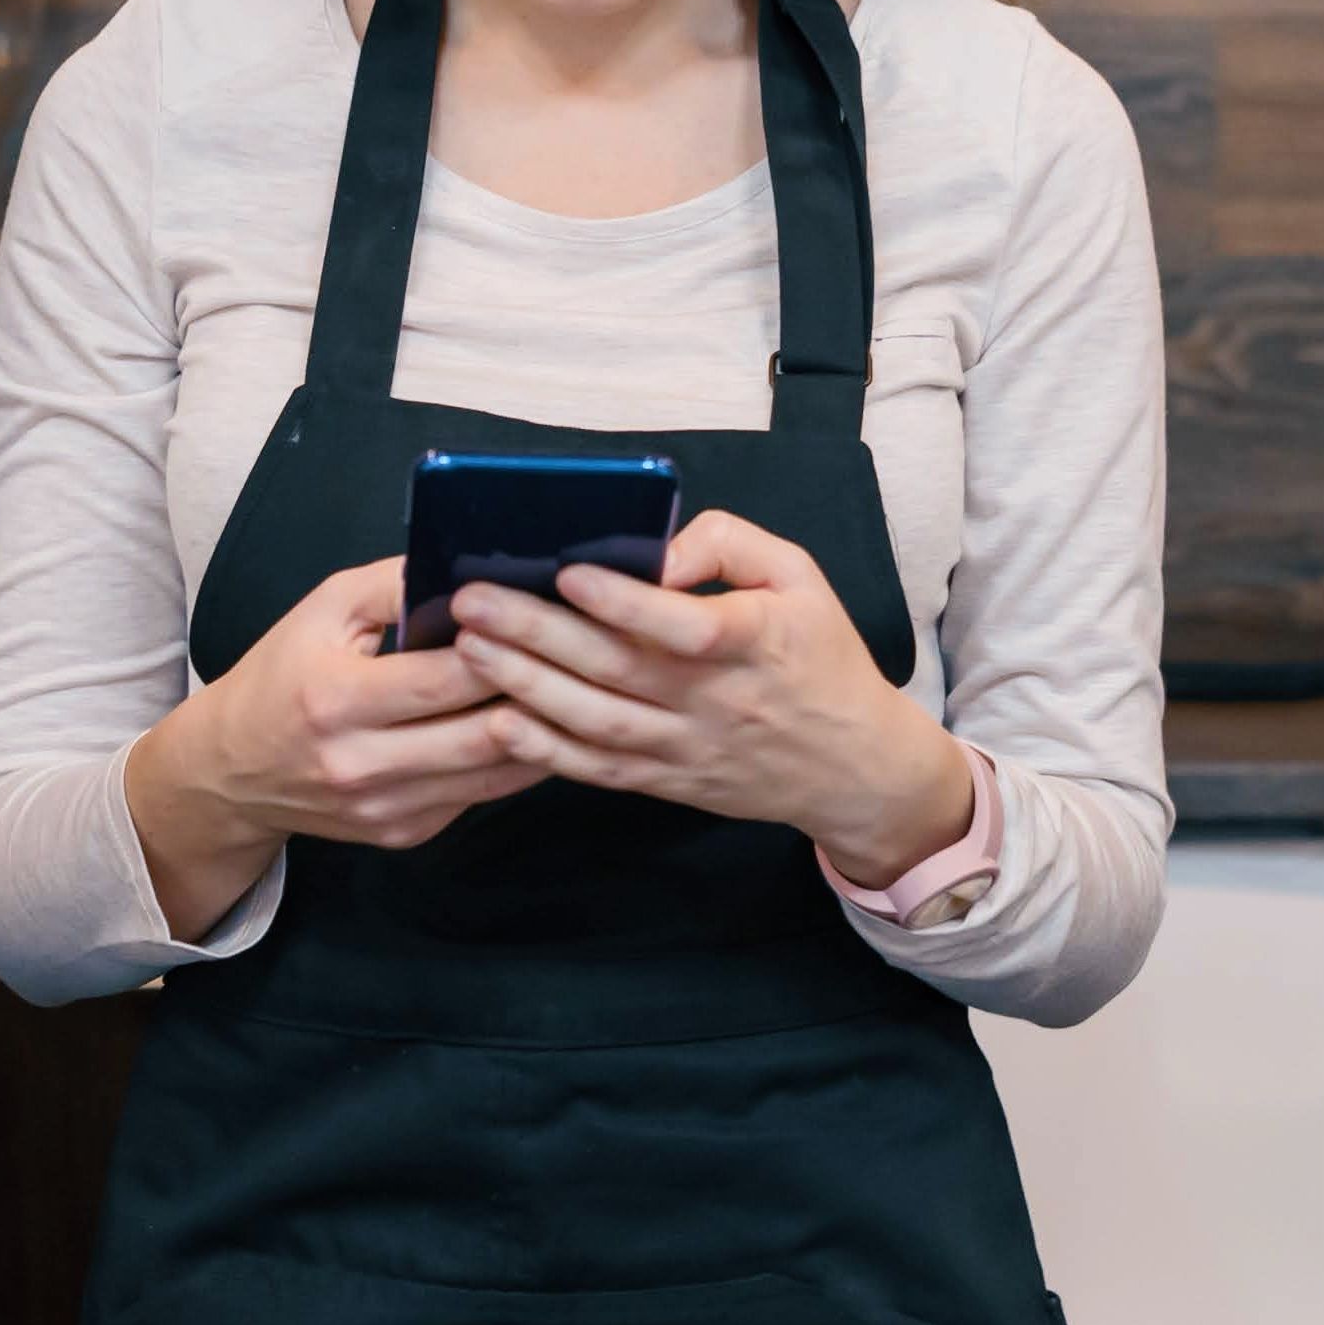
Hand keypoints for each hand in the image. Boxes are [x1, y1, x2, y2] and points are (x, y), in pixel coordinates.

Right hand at [125, 557, 545, 942]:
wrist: (231, 771)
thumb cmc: (281, 675)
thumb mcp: (322, 611)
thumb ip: (393, 585)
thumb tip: (468, 567)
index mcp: (335, 700)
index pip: (441, 679)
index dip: (499, 649)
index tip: (543, 618)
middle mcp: (361, 765)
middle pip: (480, 734)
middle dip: (537, 692)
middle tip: (582, 656)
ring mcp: (387, 809)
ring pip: (495, 774)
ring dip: (543, 731)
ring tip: (579, 689)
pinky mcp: (406, 833)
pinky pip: (481, 797)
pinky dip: (517, 760)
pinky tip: (543, 724)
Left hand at [449, 510, 975, 886]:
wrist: (855, 766)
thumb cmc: (820, 655)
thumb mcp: (798, 576)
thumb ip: (726, 543)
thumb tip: (654, 549)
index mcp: (757, 641)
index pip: (687, 625)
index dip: (626, 602)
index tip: (569, 572)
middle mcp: (717, 700)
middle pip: (618, 669)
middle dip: (536, 633)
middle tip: (472, 601)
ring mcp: (688, 748)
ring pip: (596, 722)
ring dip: (525, 686)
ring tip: (468, 649)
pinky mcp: (668, 781)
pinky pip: (599, 769)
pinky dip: (546, 751)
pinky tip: (498, 722)